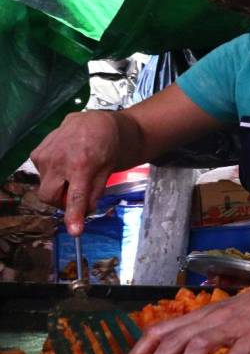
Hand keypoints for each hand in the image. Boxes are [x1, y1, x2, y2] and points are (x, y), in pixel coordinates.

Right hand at [31, 111, 120, 235]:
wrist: (95, 123)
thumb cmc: (106, 146)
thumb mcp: (108, 170)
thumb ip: (96, 192)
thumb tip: (84, 212)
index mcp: (82, 165)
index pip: (76, 197)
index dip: (74, 216)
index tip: (75, 230)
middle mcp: (59, 160)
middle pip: (50, 197)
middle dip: (61, 201)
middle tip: (76, 194)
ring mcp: (45, 156)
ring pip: (45, 186)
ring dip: (58, 186)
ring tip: (73, 172)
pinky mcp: (36, 153)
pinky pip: (41, 175)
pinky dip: (53, 175)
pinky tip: (65, 164)